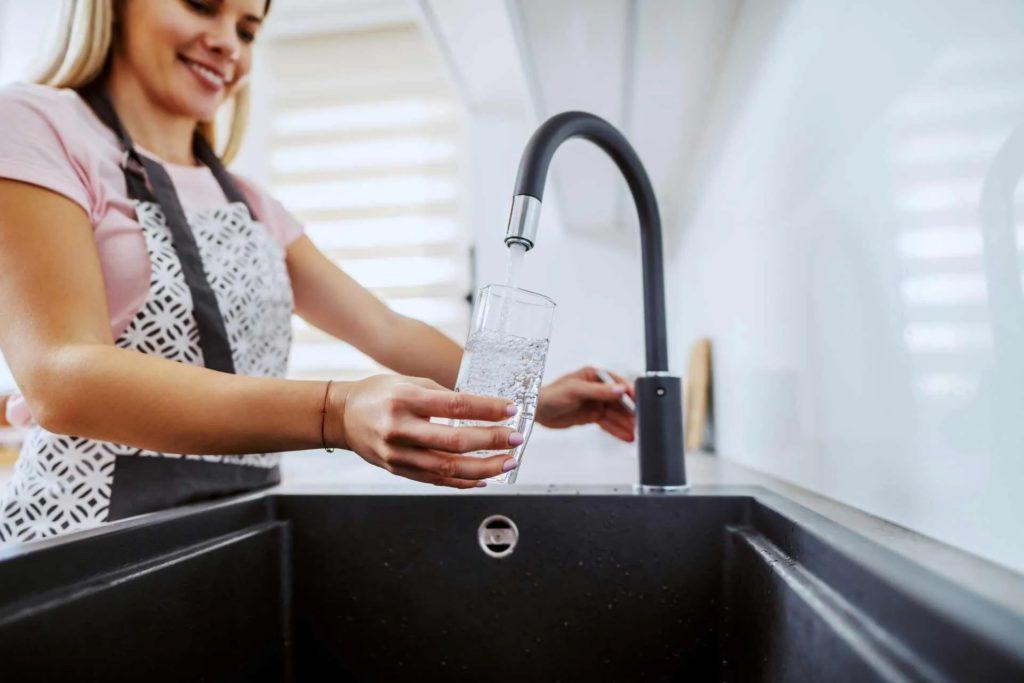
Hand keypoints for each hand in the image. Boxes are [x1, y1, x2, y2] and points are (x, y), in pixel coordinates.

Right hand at [328, 375, 522, 488]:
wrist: (342, 416)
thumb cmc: (378, 394)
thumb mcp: (408, 383)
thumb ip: (441, 396)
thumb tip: (481, 410)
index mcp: (405, 400)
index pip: (455, 406)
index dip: (487, 409)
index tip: (511, 410)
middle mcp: (400, 429)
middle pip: (454, 441)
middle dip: (491, 441)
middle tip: (516, 438)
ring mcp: (398, 454)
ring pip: (447, 468)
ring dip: (483, 468)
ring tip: (508, 462)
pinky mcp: (397, 470)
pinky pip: (436, 480)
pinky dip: (462, 481)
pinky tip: (484, 479)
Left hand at [535, 366, 636, 441]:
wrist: (537, 411)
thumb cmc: (552, 395)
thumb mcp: (576, 391)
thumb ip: (599, 391)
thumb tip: (620, 389)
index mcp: (594, 376)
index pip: (618, 383)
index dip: (630, 394)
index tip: (640, 403)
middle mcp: (598, 388)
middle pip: (619, 401)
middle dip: (630, 412)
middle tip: (641, 423)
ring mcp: (596, 403)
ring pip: (615, 414)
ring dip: (625, 424)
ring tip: (636, 434)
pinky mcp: (592, 416)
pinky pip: (608, 423)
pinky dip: (617, 430)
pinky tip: (627, 437)